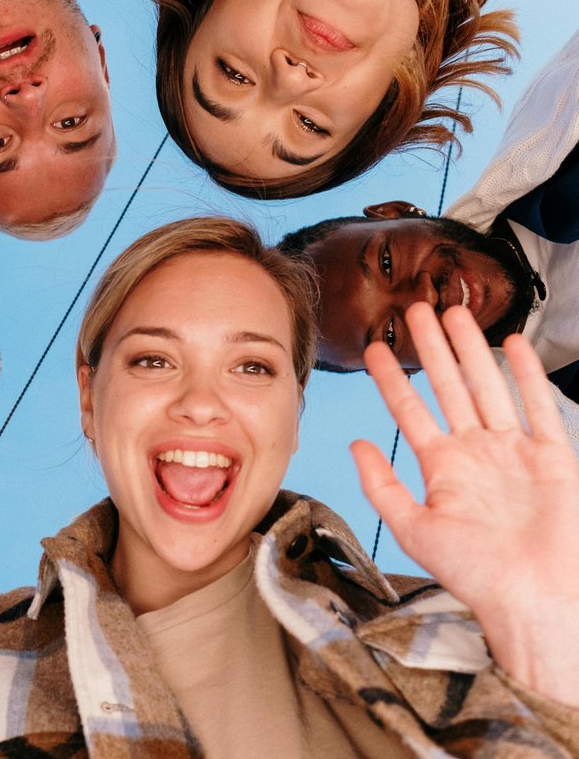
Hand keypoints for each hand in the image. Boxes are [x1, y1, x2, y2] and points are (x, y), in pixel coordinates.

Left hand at [351, 302, 578, 707]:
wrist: (532, 598)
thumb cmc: (475, 573)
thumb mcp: (413, 528)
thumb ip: (381, 486)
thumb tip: (357, 445)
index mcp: (442, 468)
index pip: (409, 410)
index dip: (391, 379)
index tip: (375, 350)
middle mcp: (475, 452)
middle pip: (448, 387)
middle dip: (431, 348)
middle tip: (416, 310)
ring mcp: (513, 451)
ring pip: (488, 386)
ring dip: (471, 350)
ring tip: (454, 314)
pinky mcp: (552, 457)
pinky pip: (538, 407)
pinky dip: (526, 375)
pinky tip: (511, 345)